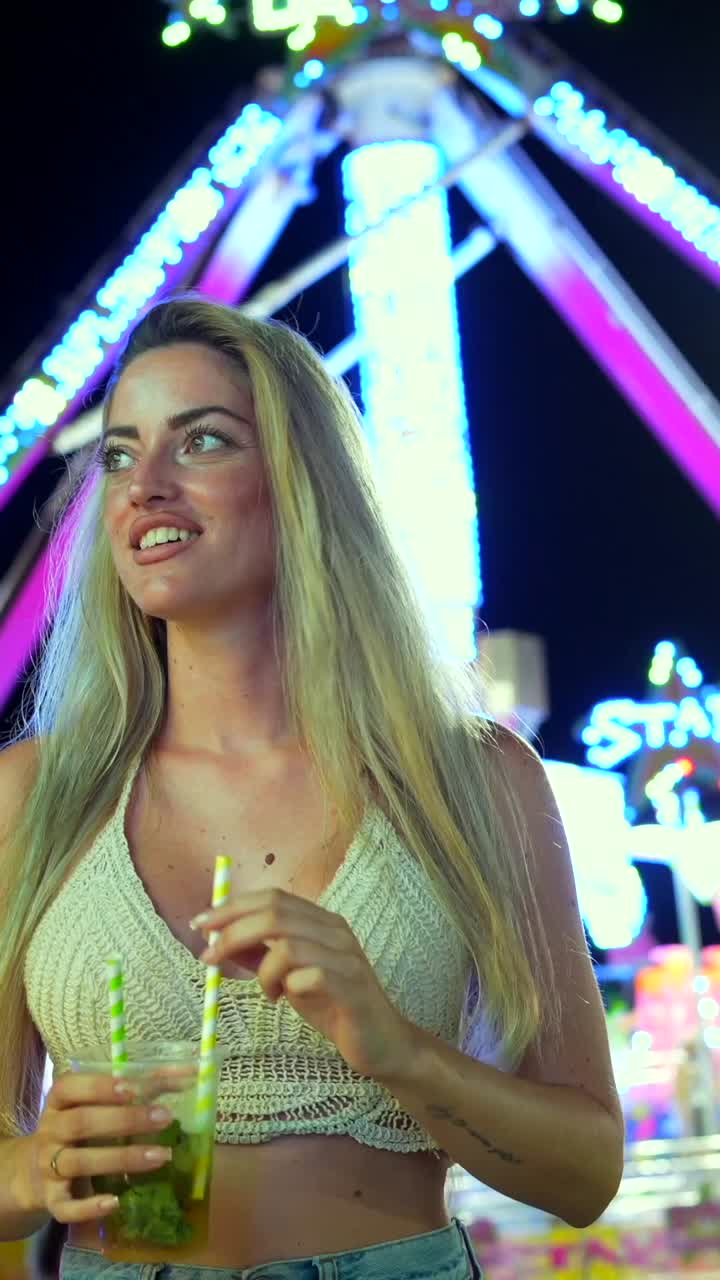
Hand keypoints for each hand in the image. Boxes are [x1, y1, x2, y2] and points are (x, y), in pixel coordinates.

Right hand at [20, 1069, 190, 1220]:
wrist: (36, 1173)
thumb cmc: (80, 1129)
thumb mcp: (99, 1106)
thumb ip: (140, 1088)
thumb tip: (187, 1074)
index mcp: (59, 1101)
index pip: (71, 1086)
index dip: (101, 1087)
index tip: (134, 1087)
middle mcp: (50, 1130)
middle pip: (82, 1123)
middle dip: (125, 1120)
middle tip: (164, 1119)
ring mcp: (48, 1166)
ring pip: (80, 1162)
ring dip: (122, 1159)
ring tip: (162, 1156)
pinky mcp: (51, 1200)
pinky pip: (66, 1207)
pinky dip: (88, 1207)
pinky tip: (115, 1203)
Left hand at [191, 888, 417, 1081]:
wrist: (381, 1042)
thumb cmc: (333, 1006)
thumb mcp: (288, 977)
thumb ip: (260, 956)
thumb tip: (219, 941)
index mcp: (321, 921)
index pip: (273, 897)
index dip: (233, 906)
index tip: (200, 924)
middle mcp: (336, 931)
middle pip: (275, 914)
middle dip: (233, 931)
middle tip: (209, 956)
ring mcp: (346, 957)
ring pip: (288, 945)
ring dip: (262, 970)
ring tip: (266, 992)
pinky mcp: (352, 987)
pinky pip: (309, 976)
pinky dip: (286, 986)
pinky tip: (285, 1000)